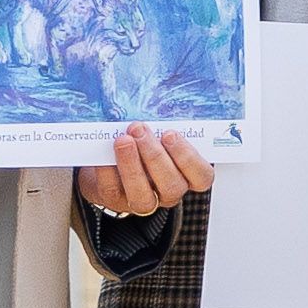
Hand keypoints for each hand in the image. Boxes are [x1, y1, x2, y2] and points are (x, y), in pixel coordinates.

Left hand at [74, 123, 216, 216]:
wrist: (109, 160)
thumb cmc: (142, 143)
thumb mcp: (158, 133)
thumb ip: (161, 127)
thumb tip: (156, 107)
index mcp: (186, 175)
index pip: (201, 176)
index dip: (188, 158)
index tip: (170, 134)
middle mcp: (168, 192)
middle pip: (172, 185)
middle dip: (155, 155)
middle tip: (139, 129)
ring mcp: (143, 200)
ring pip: (143, 196)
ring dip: (132, 165)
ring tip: (123, 140)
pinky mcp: (116, 201)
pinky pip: (113, 190)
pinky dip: (108, 170)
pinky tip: (105, 151)